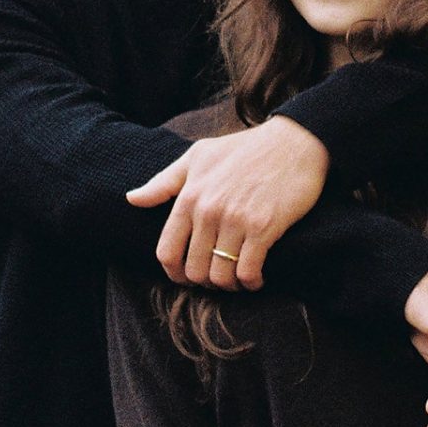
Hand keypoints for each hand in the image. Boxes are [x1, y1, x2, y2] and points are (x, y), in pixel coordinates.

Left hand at [125, 119, 327, 289]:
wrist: (295, 141)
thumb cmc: (245, 148)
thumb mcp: (199, 156)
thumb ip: (164, 181)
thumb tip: (132, 198)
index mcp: (190, 196)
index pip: (167, 252)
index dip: (175, 274)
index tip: (188, 276)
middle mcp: (208, 210)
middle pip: (194, 270)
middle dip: (205, 282)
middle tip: (219, 277)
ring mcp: (236, 220)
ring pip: (221, 276)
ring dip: (229, 285)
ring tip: (238, 279)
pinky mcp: (264, 227)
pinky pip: (248, 271)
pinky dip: (251, 282)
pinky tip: (256, 278)